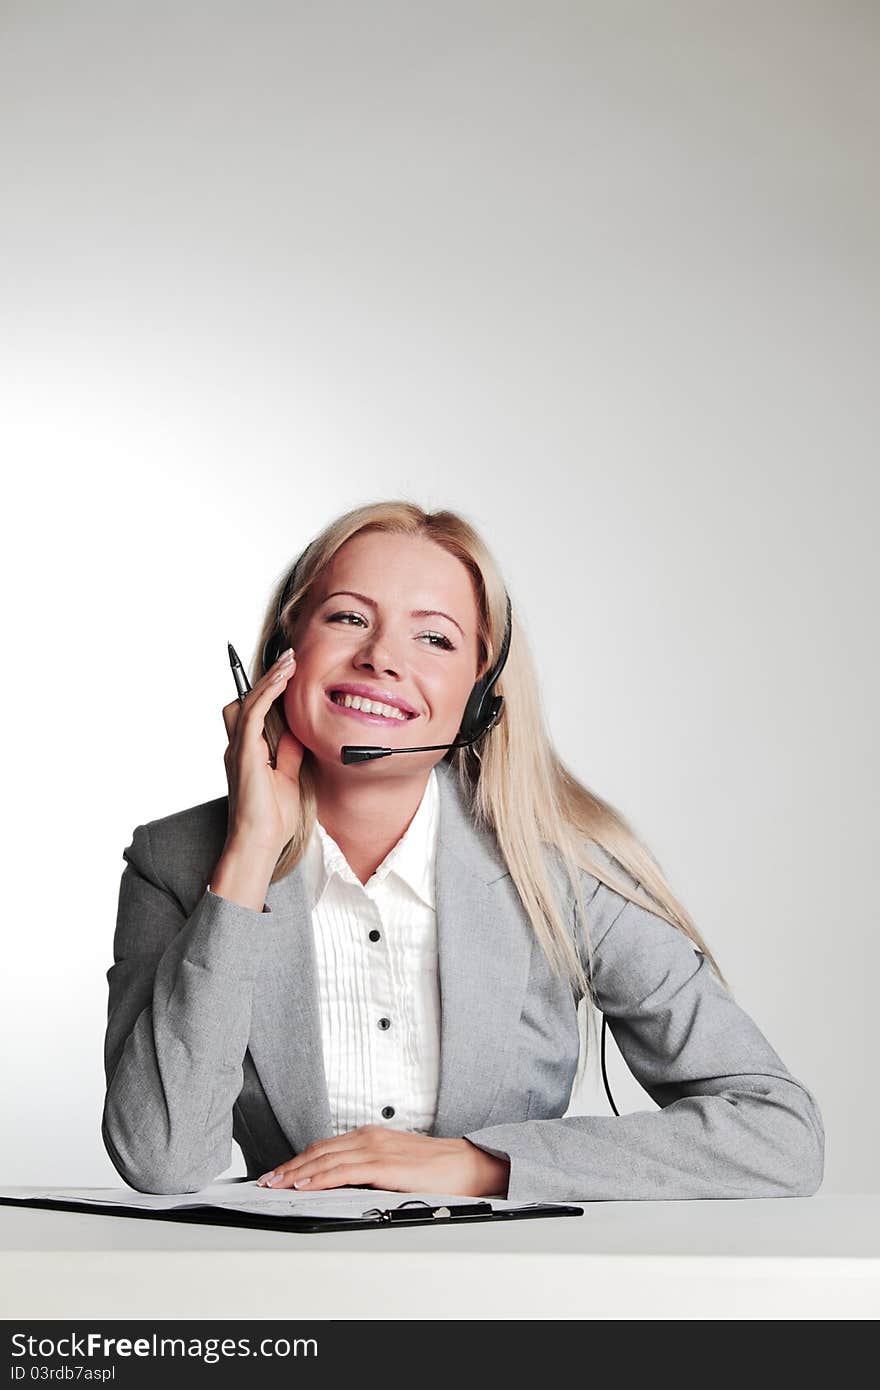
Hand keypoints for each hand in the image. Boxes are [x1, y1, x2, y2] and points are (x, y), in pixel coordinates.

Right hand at [221, 648, 304, 852]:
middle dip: (264, 679)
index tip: (288, 670)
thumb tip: (297, 730)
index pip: (252, 712)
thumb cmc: (272, 819)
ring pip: (247, 701)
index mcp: (247, 754)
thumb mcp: (288, 776)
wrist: (260, 843)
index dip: (267, 690)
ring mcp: (238, 750)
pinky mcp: (244, 753)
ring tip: (289, 661)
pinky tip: (282, 679)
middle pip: (243, 702)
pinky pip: (253, 712)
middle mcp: (238, 748)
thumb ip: (288, 752)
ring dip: (268, 679)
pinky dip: (267, 692)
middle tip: (288, 660)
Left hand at [256, 1126, 510, 1197]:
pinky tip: (305, 1185)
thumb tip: (343, 1183)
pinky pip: (343, 1171)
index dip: (298, 1160)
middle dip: (289, 1167)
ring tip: (276, 1185)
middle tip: (266, 1180)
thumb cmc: (434, 1167)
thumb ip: (368, 1168)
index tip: (279, 1173)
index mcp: (370, 1136)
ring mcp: (374, 1149)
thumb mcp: (393, 1163)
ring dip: (296, 1173)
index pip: (324, 1147)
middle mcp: (368, 1137)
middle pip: (318, 1151)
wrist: (464, 1165)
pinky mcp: (382, 1165)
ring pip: (325, 1159)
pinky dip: (319, 1178)